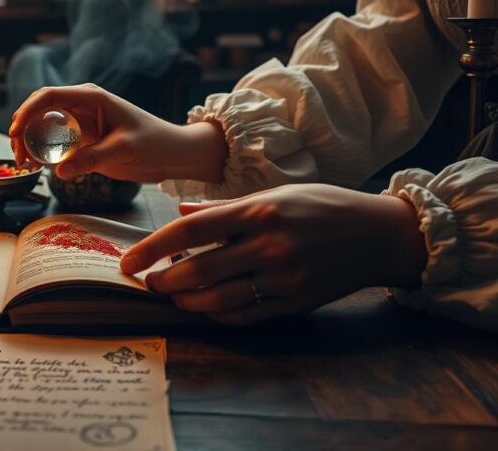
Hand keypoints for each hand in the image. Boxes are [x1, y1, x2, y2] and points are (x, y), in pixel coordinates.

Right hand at [8, 83, 227, 181]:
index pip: (48, 96)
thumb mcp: (124, 150)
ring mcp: (79, 122)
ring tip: (24, 163)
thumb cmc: (154, 144)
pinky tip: (36, 166)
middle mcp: (81, 105)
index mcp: (91, 97)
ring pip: (42, 125)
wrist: (171, 154)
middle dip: (22, 128)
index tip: (15, 132)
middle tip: (17, 154)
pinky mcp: (81, 139)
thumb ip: (93, 159)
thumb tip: (59, 170)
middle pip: (39, 109)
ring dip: (28, 141)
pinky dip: (40, 151)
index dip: (27, 111)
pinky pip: (53, 141)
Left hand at [120, 184, 428, 324]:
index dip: (153, 248)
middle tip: (149, 283)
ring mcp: (284, 276)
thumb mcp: (275, 194)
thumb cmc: (322, 206)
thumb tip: (181, 213)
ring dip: (187, 301)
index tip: (129, 262)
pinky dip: (218, 315)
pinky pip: (246, 316)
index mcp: (258, 210)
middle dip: (164, 280)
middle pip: (199, 269)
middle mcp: (269, 244)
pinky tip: (204, 309)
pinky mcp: (297, 302)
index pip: (191, 231)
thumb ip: (224, 207)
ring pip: (219, 299)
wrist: (380, 234)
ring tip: (172, 296)